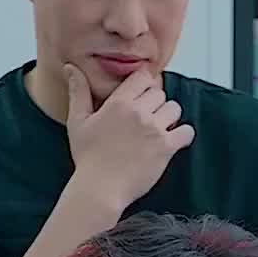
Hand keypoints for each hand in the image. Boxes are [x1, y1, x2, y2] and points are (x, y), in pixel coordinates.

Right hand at [65, 63, 194, 214]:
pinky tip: (173, 141)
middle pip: (160, 93)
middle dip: (154, 103)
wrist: (99, 189)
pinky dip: (183, 135)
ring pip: (174, 109)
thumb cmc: (87, 158)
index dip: (145, 85)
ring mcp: (154, 130)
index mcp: (119, 103)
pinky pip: (186, 132)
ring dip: (168, 117)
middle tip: (146, 119)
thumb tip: (70, 67)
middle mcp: (139, 112)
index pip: (144, 77)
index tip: (141, 97)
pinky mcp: (165, 148)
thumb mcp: (77, 122)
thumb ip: (78, 92)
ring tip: (157, 130)